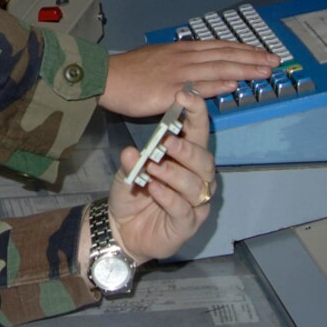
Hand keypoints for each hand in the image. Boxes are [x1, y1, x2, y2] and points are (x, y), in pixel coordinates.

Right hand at [100, 41, 275, 116]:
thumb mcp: (158, 60)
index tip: (262, 52)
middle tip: (275, 60)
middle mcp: (184, 58)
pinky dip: (217, 84)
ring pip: (217, 67)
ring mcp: (178, 73)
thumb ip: (180, 64)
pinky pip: (197, 88)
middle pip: (224, 54)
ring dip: (244, 68)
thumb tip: (198, 69)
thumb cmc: (128, 72)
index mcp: (182, 51)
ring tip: (264, 71)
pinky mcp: (169, 91)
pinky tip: (233, 84)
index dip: (243, 49)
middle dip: (252, 57)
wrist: (105, 77)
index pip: (219, 47)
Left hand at [108, 90, 215, 264]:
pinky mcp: (188, 225)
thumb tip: (131, 151)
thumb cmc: (133, 195)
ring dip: (174, 174)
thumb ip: (131, 162)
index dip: (196, 113)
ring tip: (153, 168)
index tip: (185, 96)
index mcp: (186, 159)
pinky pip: (184, 210)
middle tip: (167, 142)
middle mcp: (198, 179)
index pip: (198, 133)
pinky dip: (169, 198)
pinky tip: (155, 189)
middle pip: (204, 160)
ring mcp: (195, 203)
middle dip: (187, 150)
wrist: (122, 230)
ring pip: (196, 185)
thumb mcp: (127, 173)